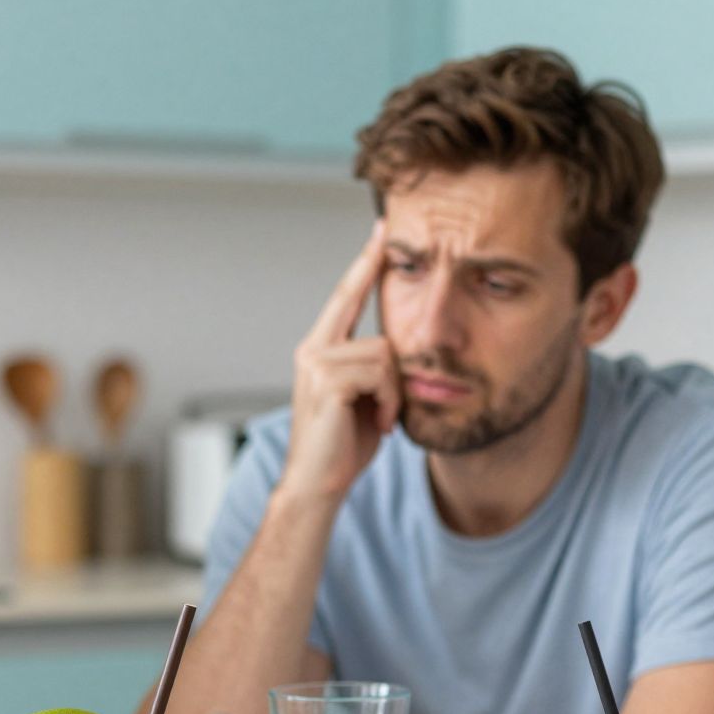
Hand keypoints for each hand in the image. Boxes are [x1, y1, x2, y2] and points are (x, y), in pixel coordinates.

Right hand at [278, 222, 399, 503]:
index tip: (383, 228)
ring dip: (393, 393)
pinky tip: (378, 424)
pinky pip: (381, 372)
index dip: (366, 262)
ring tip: (378, 420)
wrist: (317, 485)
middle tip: (384, 410)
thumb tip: (399, 350)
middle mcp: (313, 349)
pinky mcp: (327, 379)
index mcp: (319, 349)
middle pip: (379, 332)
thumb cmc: (342, 448)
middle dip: (392, 373)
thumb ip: (374, 368)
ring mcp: (317, 361)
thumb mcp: (365, 399)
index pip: (347, 295)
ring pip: (386, 353)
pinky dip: (388, 401)